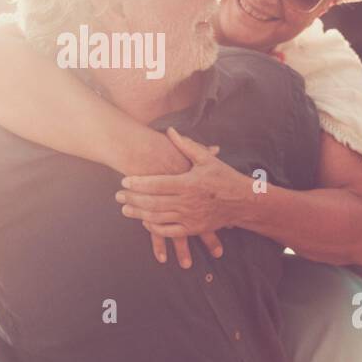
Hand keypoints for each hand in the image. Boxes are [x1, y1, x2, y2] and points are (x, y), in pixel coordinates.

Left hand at [118, 127, 250, 261]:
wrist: (244, 202)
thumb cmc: (224, 178)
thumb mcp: (206, 159)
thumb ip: (186, 146)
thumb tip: (170, 131)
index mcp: (188, 183)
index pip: (157, 184)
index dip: (138, 183)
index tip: (124, 181)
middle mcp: (187, 202)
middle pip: (153, 202)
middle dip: (132, 199)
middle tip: (118, 196)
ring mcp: (189, 217)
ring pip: (158, 217)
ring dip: (139, 214)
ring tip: (125, 209)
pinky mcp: (193, 229)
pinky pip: (169, 231)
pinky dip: (154, 228)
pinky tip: (145, 222)